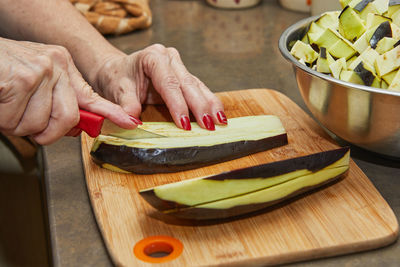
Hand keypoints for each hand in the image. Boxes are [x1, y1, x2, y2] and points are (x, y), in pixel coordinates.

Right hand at [0, 38, 138, 144]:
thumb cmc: (2, 71)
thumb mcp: (35, 81)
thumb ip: (57, 102)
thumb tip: (73, 128)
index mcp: (62, 65)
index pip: (92, 95)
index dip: (112, 113)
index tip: (129, 122)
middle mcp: (55, 65)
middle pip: (68, 119)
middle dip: (45, 132)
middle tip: (26, 124)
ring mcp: (39, 71)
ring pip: (39, 124)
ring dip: (18, 125)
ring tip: (8, 106)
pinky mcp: (19, 80)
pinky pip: (16, 121)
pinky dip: (3, 121)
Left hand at [91, 44, 226, 130]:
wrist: (117, 70)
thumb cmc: (117, 79)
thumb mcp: (117, 91)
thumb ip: (126, 105)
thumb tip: (133, 122)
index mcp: (153, 57)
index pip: (169, 84)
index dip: (179, 105)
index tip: (184, 124)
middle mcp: (169, 58)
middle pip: (188, 84)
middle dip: (200, 106)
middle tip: (210, 126)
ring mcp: (179, 65)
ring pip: (198, 86)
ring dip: (210, 105)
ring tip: (221, 122)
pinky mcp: (184, 75)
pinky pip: (198, 89)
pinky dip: (208, 103)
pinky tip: (218, 115)